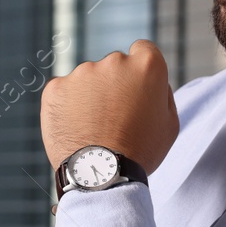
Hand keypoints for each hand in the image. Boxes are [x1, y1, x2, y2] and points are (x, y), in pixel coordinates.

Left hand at [40, 39, 178, 173]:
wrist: (100, 176)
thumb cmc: (140, 152)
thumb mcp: (169, 123)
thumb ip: (162, 92)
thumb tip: (149, 80)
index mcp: (146, 66)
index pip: (143, 50)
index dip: (139, 71)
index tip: (135, 88)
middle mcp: (113, 62)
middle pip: (114, 65)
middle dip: (115, 84)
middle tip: (115, 117)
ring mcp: (82, 73)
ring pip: (87, 79)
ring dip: (90, 96)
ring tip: (94, 128)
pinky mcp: (56, 87)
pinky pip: (64, 91)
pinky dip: (68, 105)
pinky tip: (76, 127)